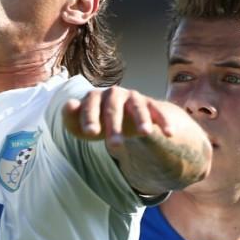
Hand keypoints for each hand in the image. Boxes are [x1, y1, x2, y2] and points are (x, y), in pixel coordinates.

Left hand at [62, 86, 176, 150]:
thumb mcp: (80, 124)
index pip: (91, 105)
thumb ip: (71, 117)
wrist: (120, 116)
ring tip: (145, 134)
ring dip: (142, 119)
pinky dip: (163, 121)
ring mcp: (133, 98)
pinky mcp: (148, 104)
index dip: (90, 117)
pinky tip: (170, 134)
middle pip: (113, 108)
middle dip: (114, 126)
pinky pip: (157, 111)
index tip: (90, 133)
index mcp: (95, 96)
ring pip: (137, 106)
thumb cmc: (95, 122)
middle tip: (114, 146)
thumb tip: (69, 104)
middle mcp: (114, 93)